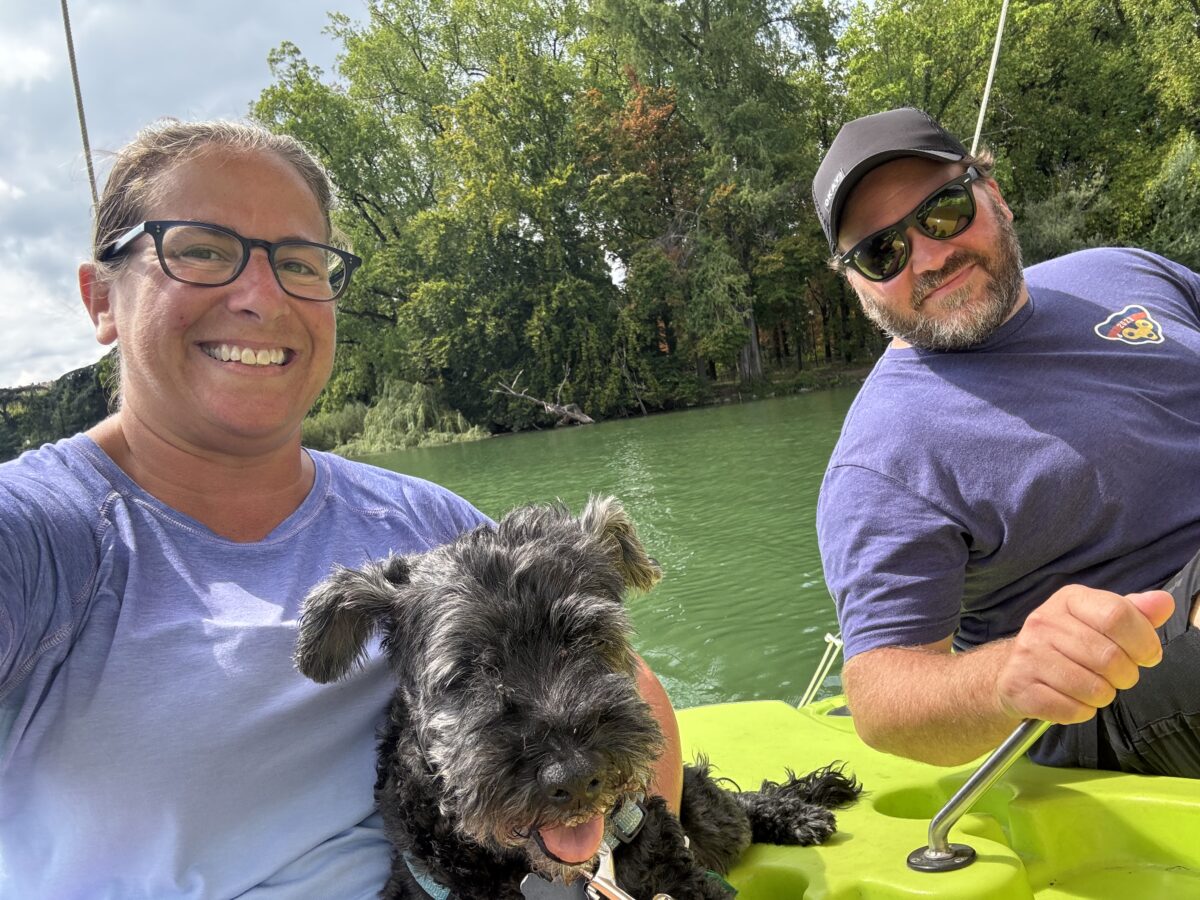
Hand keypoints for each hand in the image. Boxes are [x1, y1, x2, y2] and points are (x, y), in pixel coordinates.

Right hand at [995, 586, 1173, 723]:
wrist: (1013, 669)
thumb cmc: (1065, 644)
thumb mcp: (1097, 619)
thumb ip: (1133, 612)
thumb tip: (1163, 603)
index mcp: (1068, 600)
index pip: (1116, 615)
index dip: (1143, 641)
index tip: (1147, 655)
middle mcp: (1043, 622)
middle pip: (1109, 656)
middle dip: (1126, 675)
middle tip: (1117, 676)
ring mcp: (1029, 656)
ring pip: (1094, 688)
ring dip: (1103, 695)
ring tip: (1093, 687)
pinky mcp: (1020, 687)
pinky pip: (1072, 710)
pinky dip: (1081, 711)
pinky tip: (1072, 698)